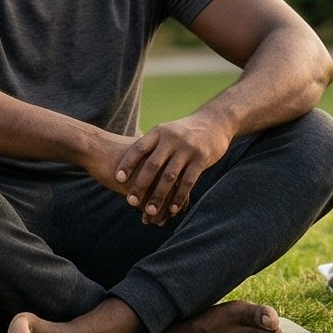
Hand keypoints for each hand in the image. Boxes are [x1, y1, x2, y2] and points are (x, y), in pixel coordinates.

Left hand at [113, 114, 231, 224]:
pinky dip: (179, 197)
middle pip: (152, 165)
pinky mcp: (202, 158)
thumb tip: (126, 162)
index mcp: (159, 132)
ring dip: (158, 196)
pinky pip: (188, 182)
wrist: (215, 122)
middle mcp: (172, 139)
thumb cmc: (184, 132)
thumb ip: (150, 145)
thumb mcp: (166, 132)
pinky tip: (172, 209)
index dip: (127, 163)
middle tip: (130, 201)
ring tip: (150, 211)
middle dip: (140, 185)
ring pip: (169, 177)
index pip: (139, 148)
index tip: (118, 179)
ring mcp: (187, 149)